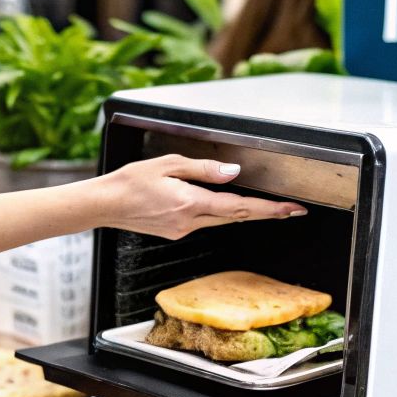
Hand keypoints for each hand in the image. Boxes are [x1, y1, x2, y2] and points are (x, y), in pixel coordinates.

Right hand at [95, 155, 307, 239]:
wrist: (104, 205)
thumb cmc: (130, 181)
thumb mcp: (169, 164)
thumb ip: (204, 169)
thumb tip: (233, 173)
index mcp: (190, 203)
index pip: (239, 207)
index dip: (270, 209)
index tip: (292, 210)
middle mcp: (189, 221)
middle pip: (237, 216)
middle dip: (266, 213)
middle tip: (292, 210)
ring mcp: (183, 230)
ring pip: (222, 220)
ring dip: (243, 212)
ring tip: (268, 207)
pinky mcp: (176, 232)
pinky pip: (205, 221)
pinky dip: (219, 212)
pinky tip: (220, 203)